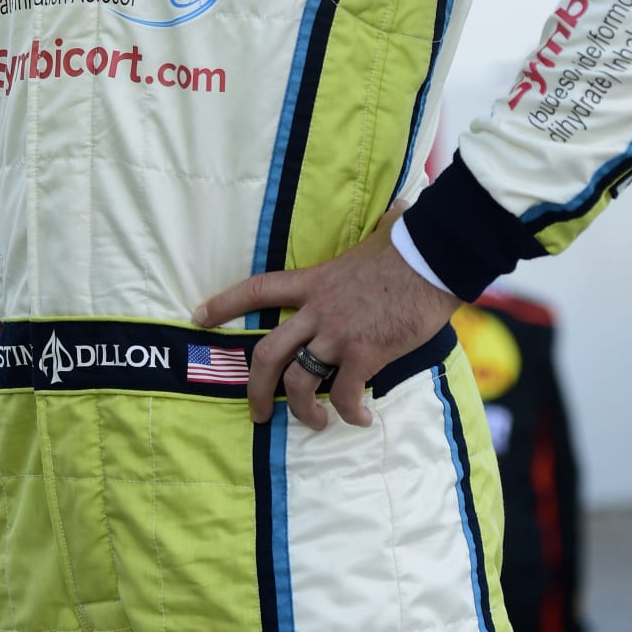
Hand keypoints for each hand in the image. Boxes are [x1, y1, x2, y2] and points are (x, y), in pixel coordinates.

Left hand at [193, 208, 459, 430]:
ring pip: (300, 382)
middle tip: (255, 412)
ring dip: (303, 411)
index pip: (257, 289)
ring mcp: (339, 334)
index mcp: (315, 281)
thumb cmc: (409, 243)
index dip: (224, 304)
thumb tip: (401, 208)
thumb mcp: (380, 234)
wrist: (432, 258)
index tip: (198, 317)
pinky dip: (350, 413)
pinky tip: (360, 419)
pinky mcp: (365, 353)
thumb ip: (380, 226)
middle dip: (254, 389)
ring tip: (317, 423)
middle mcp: (318, 311)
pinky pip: (346, 394)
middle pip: (267, 353)